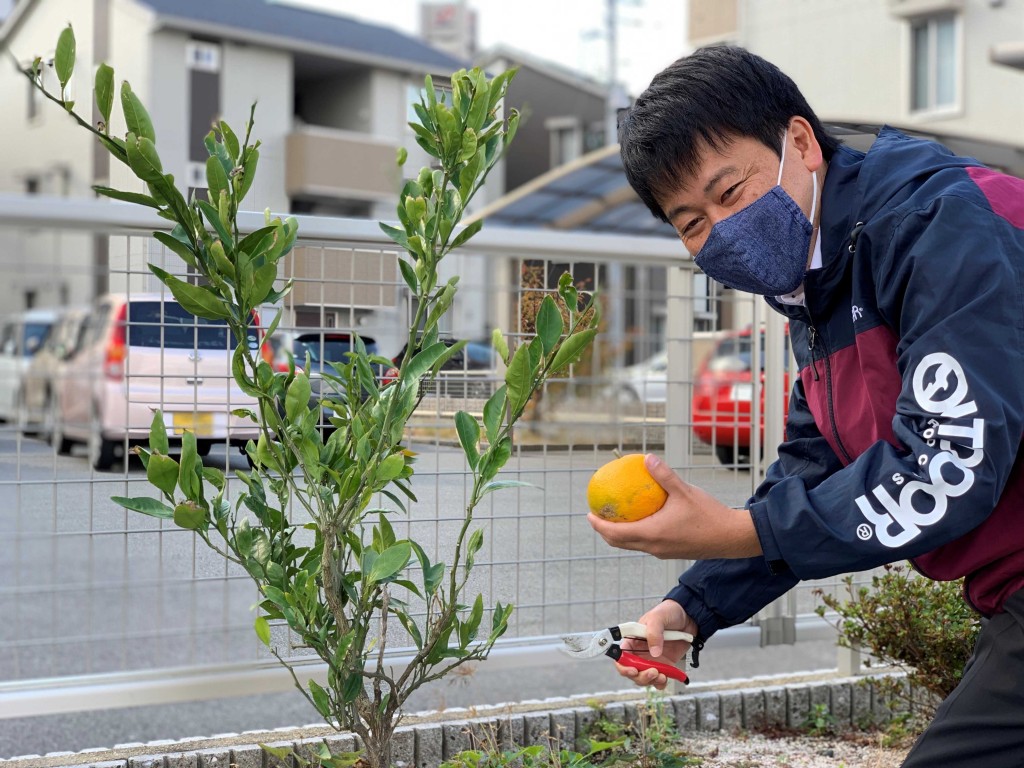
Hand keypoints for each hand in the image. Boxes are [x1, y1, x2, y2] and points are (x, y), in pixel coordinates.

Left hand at [588, 454, 761, 559]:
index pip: (616, 533)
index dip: (599, 525)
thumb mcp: (684, 491)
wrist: (731, 538)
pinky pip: (646, 543)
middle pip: (619, 543)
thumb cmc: (709, 514)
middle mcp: (653, 547)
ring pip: (632, 545)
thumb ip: (664, 475)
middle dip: (605, 531)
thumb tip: (648, 458)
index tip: (589, 514)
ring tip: (615, 517)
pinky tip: (642, 518)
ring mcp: (662, 551)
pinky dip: (636, 534)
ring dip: (619, 534)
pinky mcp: (671, 551)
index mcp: (652, 534)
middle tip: (597, 515)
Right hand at [615, 600, 698, 689]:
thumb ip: (654, 633)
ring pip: (644, 678)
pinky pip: (659, 680)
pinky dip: (661, 683)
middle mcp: (640, 652)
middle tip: (652, 672)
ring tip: (662, 676)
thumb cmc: (669, 612)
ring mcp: (652, 660)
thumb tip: (654, 653)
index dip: (623, 666)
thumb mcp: (658, 618)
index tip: (633, 670)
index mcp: (633, 639)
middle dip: (640, 676)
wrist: (689, 617)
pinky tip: (666, 678)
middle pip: (632, 671)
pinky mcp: (665, 665)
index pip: (621, 656)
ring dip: (650, 681)